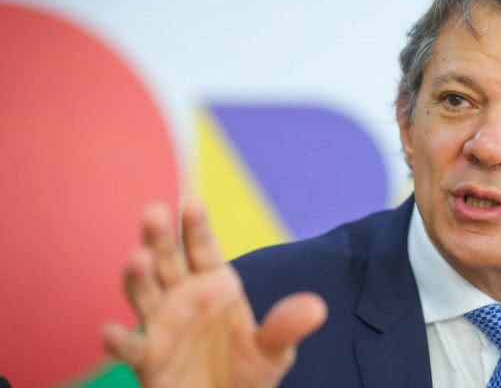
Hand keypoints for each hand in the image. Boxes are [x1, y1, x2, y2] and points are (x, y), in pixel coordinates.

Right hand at [101, 198, 326, 387]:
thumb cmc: (248, 372)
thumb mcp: (273, 351)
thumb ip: (287, 327)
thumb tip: (318, 308)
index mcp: (215, 283)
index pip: (202, 247)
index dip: (196, 226)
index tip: (194, 202)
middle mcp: (183, 296)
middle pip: (167, 259)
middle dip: (160, 236)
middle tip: (154, 211)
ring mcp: (161, 323)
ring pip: (143, 291)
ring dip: (137, 274)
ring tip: (139, 258)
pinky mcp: (148, 357)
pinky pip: (131, 346)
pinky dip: (119, 339)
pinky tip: (110, 331)